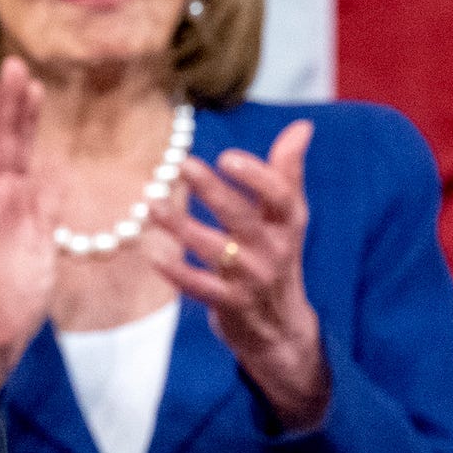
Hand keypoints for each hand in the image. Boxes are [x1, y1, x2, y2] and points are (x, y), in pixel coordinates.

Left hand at [147, 120, 329, 430]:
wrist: (282, 327)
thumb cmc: (278, 256)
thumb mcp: (289, 217)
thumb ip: (289, 171)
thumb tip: (302, 125)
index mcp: (287, 224)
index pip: (280, 196)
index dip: (256, 175)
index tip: (226, 156)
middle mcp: (273, 250)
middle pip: (241, 217)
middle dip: (212, 191)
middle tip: (182, 165)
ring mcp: (251, 279)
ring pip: (213, 249)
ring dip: (180, 225)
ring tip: (150, 204)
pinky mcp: (229, 305)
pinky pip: (198, 287)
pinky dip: (174, 271)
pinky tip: (150, 252)